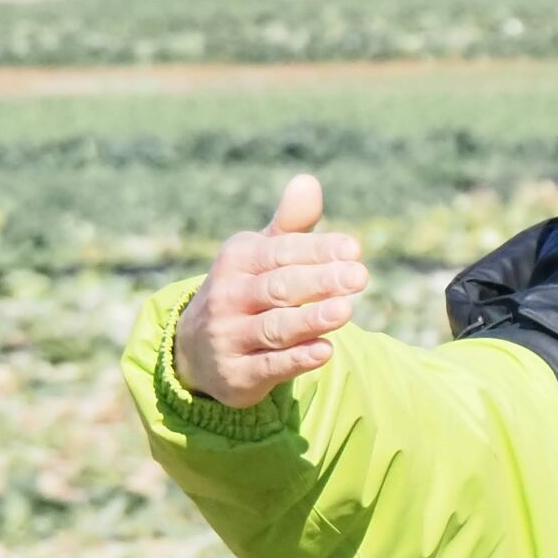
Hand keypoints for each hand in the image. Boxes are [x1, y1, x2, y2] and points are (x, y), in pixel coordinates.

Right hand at [172, 173, 367, 406]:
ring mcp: (229, 337)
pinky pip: (270, 366)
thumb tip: (308, 181)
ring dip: (310, 319)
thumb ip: (291, 225)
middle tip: (360, 277)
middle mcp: (227, 297)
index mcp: (237, 260)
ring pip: (275, 328)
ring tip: (346, 310)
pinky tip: (325, 351)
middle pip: (280, 288)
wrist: (197, 350)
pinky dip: (297, 359)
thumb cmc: (247, 289)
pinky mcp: (237, 375)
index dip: (317, 250)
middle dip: (320, 281)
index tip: (354, 250)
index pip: (282, 252)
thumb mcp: (262, 255)